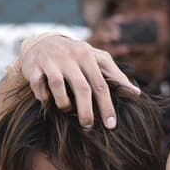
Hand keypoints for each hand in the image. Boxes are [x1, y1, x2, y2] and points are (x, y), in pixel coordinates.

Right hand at [17, 33, 137, 129]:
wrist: (41, 42)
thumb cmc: (75, 56)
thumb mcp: (96, 60)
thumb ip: (115, 75)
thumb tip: (137, 93)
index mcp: (87, 54)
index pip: (100, 84)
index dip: (106, 106)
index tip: (111, 125)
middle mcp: (69, 56)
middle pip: (81, 88)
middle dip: (86, 112)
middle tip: (88, 127)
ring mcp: (50, 60)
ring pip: (58, 87)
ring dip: (64, 104)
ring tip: (67, 111)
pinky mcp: (32, 66)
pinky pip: (39, 87)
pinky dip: (44, 98)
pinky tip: (48, 102)